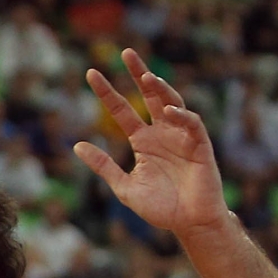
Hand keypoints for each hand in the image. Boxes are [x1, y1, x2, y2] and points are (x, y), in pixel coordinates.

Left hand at [74, 49, 228, 239]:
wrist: (189, 224)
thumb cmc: (160, 207)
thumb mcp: (124, 187)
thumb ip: (103, 166)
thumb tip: (77, 145)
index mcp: (143, 141)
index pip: (122, 110)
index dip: (107, 93)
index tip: (90, 73)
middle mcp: (161, 133)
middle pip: (149, 95)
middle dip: (139, 73)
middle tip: (126, 53)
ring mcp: (181, 137)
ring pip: (171, 103)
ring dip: (160, 89)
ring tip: (146, 77)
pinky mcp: (200, 147)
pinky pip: (192, 125)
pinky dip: (181, 116)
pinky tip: (167, 111)